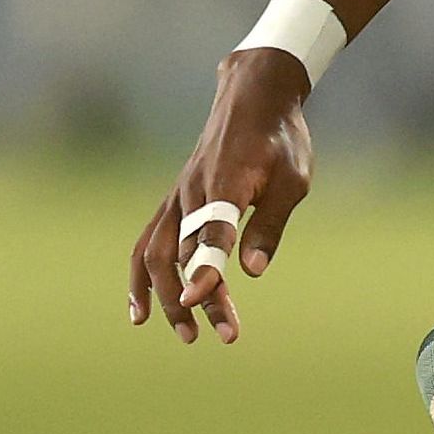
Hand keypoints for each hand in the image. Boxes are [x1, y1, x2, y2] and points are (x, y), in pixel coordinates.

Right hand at [126, 50, 318, 344]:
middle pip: (186, 253)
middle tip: (227, 335)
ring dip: (167, 297)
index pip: (211, 232)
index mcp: (226, 182)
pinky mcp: (174, 202)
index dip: (205, 268)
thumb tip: (252, 269)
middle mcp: (193, 192)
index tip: (200, 301)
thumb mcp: (293, 178)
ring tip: (186, 335)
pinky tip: (142, 312)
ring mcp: (178, 196)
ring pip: (158, 254)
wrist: (252, 97)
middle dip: (203, 299)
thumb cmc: (280, 139)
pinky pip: (146, 243)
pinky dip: (140, 278)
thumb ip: (270, 222)